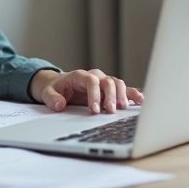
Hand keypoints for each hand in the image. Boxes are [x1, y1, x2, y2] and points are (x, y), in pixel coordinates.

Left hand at [29, 69, 143, 113]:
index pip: (91, 81)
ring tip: (123, 108)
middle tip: (110, 111)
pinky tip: (140, 100)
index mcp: (80, 76)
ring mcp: (103, 82)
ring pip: (117, 83)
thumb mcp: (48, 93)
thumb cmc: (55, 88)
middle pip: (107, 81)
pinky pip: (123, 89)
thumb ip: (52, 99)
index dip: (94, 94)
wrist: (58, 85)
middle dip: (110, 96)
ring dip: (122, 95)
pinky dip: (132, 93)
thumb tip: (60, 105)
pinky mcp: (109, 89)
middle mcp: (94, 76)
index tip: (94, 110)